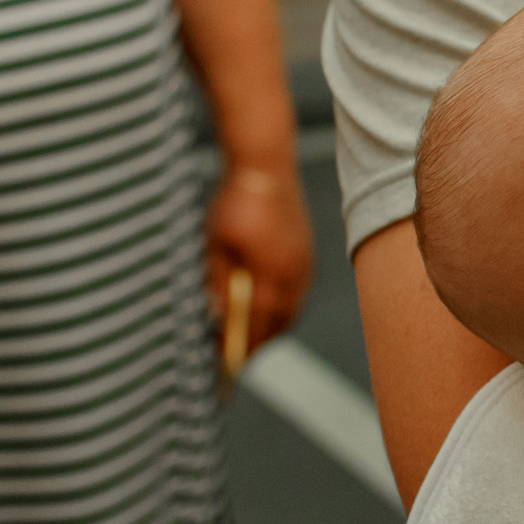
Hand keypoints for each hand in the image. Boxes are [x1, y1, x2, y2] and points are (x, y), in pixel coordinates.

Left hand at [207, 162, 314, 353]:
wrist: (266, 165)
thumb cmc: (238, 201)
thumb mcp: (216, 244)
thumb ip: (218, 282)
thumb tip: (217, 313)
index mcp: (273, 274)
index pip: (259, 323)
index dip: (244, 344)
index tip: (229, 359)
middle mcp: (296, 274)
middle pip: (282, 321)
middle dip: (261, 340)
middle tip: (239, 352)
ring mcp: (305, 263)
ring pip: (293, 307)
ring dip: (274, 323)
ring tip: (252, 331)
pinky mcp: (307, 252)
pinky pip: (298, 290)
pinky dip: (284, 304)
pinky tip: (268, 302)